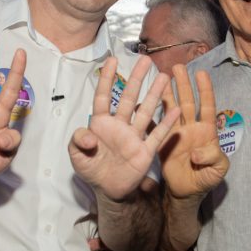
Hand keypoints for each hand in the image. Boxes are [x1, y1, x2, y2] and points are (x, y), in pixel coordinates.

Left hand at [69, 56, 179, 200]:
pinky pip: (157, 135)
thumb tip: (89, 136)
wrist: (107, 191)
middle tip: (145, 60)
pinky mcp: (145, 151)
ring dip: (154, 95)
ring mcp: (133, 137)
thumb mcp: (76, 156)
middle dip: (137, 79)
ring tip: (164, 77)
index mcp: (101, 124)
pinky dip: (166, 124)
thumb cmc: (91, 169)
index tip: (113, 60)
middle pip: (129, 98)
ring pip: (145, 112)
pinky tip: (174, 110)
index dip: (107, 79)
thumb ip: (77, 142)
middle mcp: (119, 126)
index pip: (104, 96)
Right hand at [160, 65, 228, 198]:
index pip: (207, 107)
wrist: (188, 193)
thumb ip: (213, 158)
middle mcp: (191, 128)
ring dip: (166, 93)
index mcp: (207, 132)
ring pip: (171, 108)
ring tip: (161, 77)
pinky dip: (148, 116)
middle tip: (177, 66)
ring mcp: (175, 134)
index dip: (205, 91)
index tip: (202, 73)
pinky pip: (155, 126)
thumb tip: (197, 152)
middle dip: (183, 84)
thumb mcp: (218, 170)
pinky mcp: (162, 142)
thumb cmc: (206, 179)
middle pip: (187, 101)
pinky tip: (140, 104)